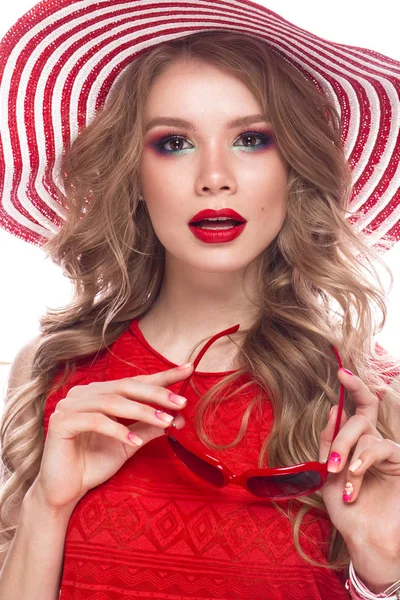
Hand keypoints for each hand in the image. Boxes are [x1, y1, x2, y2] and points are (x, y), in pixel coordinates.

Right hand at [33, 363, 193, 512]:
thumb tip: (177, 417)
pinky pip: (95, 421)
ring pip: (113, 402)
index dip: (162, 376)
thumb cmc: (94, 464)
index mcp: (99, 393)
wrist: (64, 492)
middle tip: (182, 402)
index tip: (189, 370)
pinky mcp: (61, 422)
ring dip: (143, 411)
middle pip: (126, 387)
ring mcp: (70, 405)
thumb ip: (148, 428)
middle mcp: (84, 393)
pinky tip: (135, 442)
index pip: (135, 382)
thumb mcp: (129, 444)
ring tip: (166, 422)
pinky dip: (118, 430)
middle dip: (157, 394)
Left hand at [319, 368, 399, 587]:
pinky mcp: (399, 461)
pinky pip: (379, 447)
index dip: (353, 387)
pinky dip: (363, 461)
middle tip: (331, 465)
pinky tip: (353, 478)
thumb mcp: (326, 472)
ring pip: (366, 435)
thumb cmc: (346, 508)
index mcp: (356, 441)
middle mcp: (373, 442)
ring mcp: (388, 451)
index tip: (342, 372)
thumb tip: (333, 408)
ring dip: (349, 458)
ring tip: (343, 485)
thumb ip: (328, 441)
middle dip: (340, 439)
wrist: (363, 537)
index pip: (357, 408)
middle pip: (360, 417)